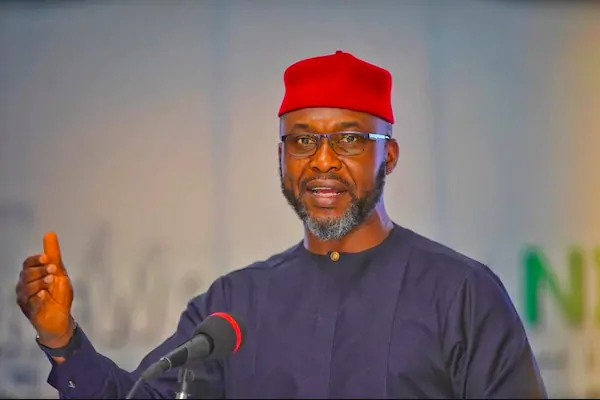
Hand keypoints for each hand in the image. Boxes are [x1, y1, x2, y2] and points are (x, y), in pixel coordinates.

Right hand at [16, 232, 74, 348]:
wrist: (62, 317)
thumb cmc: (59, 294)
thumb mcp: (60, 273)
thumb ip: (54, 255)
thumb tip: (50, 234)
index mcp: (31, 275)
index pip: (27, 263)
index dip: (36, 260)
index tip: (48, 258)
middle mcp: (24, 286)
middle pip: (26, 274)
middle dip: (40, 270)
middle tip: (53, 270)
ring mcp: (25, 299)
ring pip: (26, 287)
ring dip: (39, 282)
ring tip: (51, 281)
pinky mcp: (29, 311)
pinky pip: (29, 302)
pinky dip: (36, 297)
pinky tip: (43, 295)